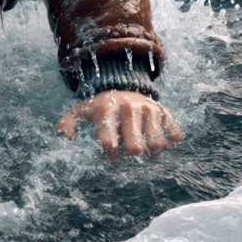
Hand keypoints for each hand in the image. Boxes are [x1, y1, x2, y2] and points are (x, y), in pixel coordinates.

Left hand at [55, 90, 183, 159]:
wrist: (122, 85)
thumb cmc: (98, 107)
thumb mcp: (79, 112)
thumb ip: (66, 125)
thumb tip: (65, 139)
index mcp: (107, 109)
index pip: (108, 143)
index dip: (109, 156)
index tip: (109, 155)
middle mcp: (130, 108)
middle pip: (136, 149)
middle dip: (130, 156)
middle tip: (127, 151)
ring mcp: (150, 109)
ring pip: (158, 145)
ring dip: (151, 153)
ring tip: (142, 147)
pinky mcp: (165, 112)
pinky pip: (176, 135)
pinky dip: (170, 141)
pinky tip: (158, 138)